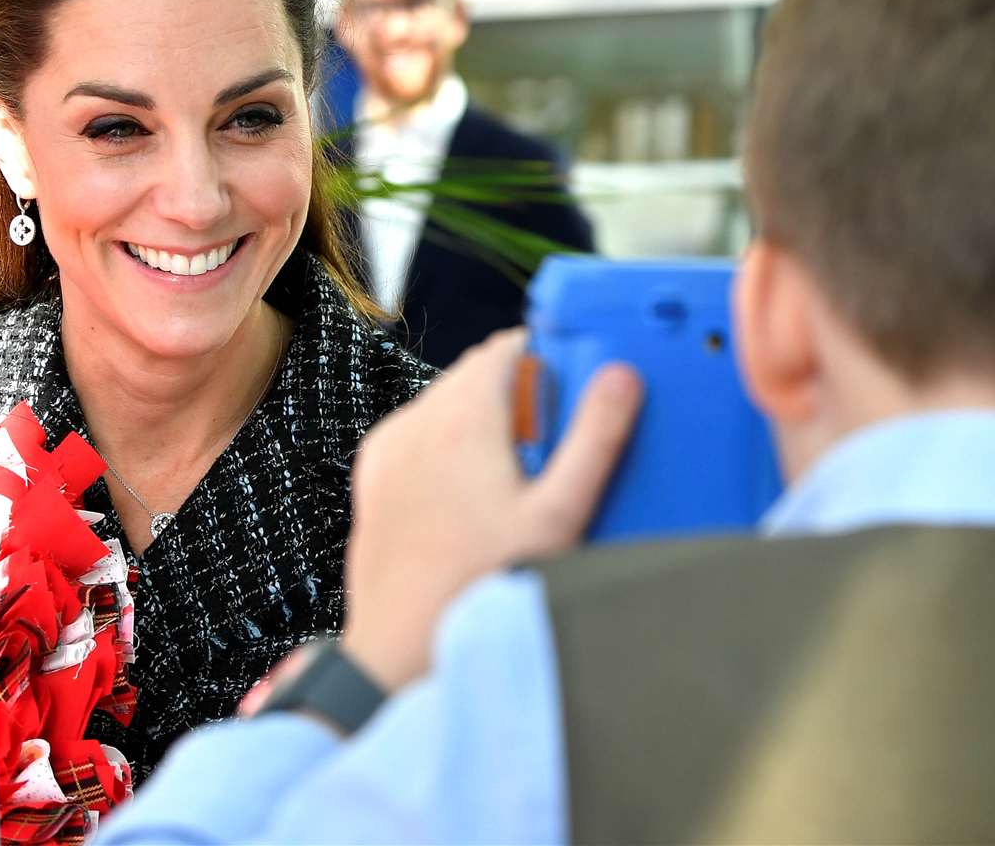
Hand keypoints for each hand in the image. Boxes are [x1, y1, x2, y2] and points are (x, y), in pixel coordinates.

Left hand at [339, 329, 641, 689]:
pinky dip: (448, 446)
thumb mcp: (558, 515)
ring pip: (448, 402)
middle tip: (550, 449)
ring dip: (484, 420)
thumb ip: (595, 438)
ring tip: (514, 481)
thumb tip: (620, 377)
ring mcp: (390, 449)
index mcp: (464, 417)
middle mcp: (418, 421)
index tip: (571, 393)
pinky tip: (471, 498)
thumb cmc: (480, 587)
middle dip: (520, 396)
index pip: (509, 346)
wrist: (402, 649)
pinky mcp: (374, 477)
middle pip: (479, 373)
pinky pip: (419, 434)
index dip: (548, 360)